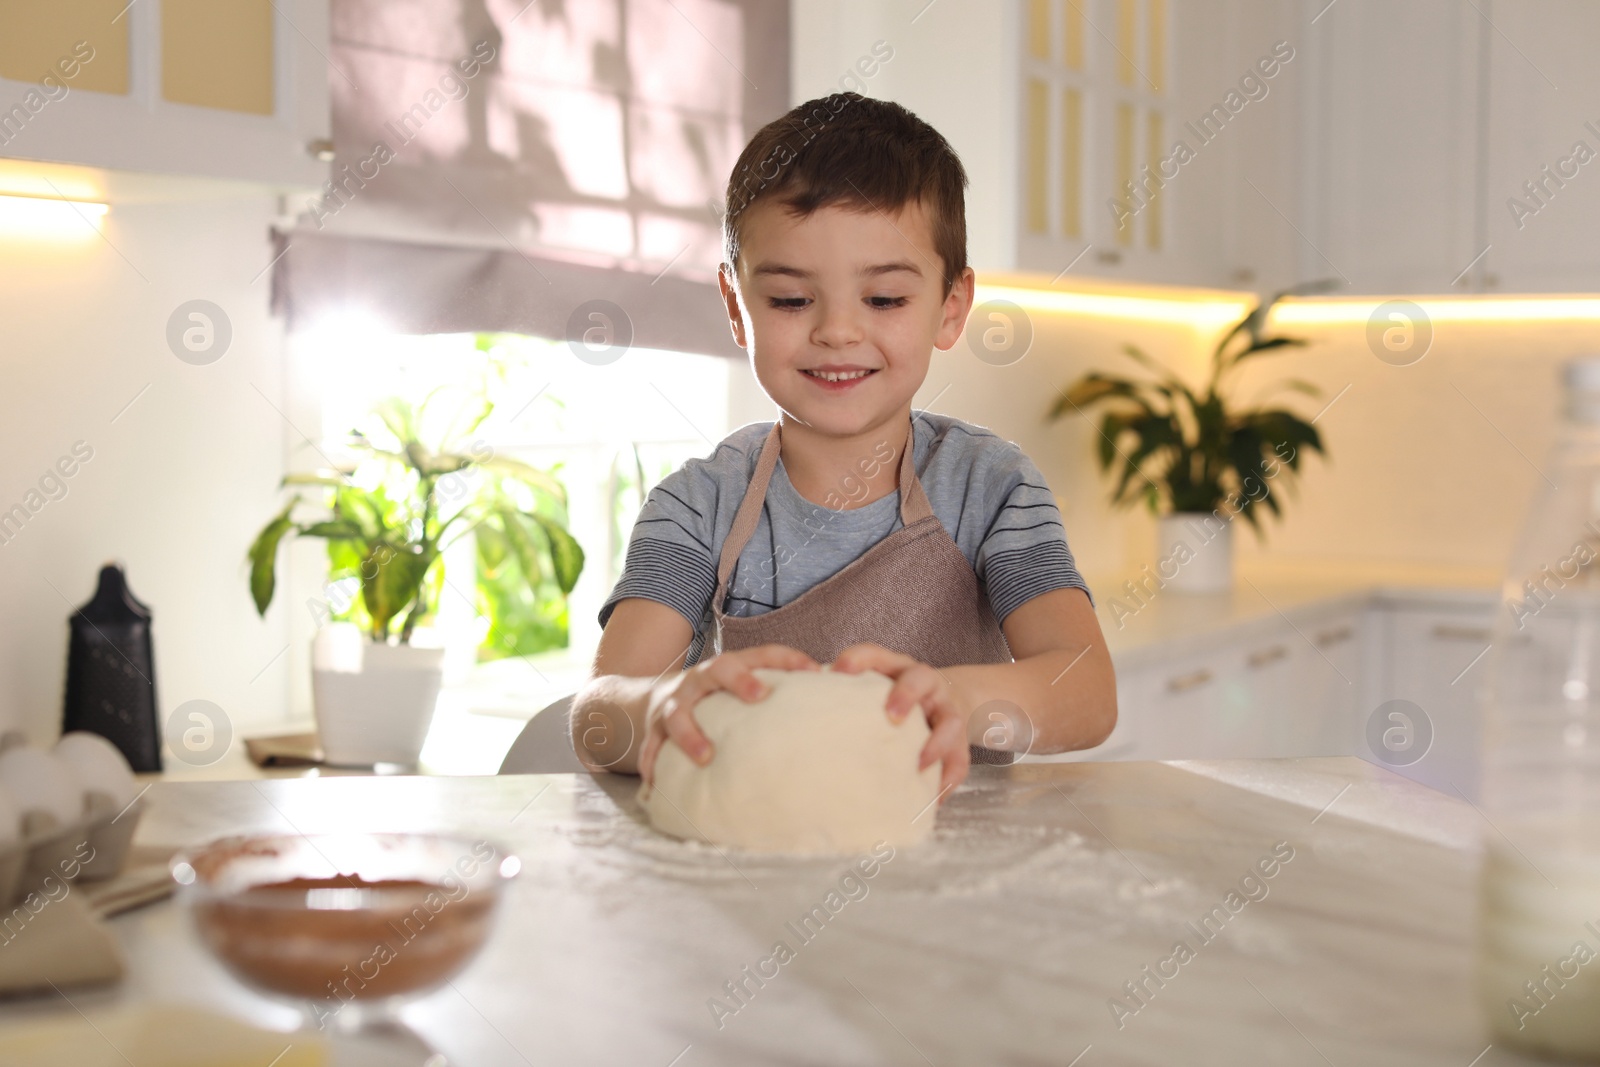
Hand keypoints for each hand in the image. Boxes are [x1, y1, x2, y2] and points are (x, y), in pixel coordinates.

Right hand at [638, 644, 819, 783]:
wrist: (656, 698)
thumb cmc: (717, 698)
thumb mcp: (744, 686)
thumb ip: (780, 693)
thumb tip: (839, 703)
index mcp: (730, 667)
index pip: (763, 654)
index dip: (788, 659)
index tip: (814, 672)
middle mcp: (701, 680)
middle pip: (719, 669)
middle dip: (739, 680)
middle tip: (760, 698)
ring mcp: (675, 702)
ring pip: (678, 712)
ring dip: (691, 734)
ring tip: (707, 757)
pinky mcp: (652, 728)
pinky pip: (649, 746)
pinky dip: (650, 764)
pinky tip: (656, 789)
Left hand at [830, 643, 972, 799]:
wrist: (949, 699)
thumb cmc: (893, 699)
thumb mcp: (873, 690)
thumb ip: (845, 700)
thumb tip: (794, 727)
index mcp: (894, 668)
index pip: (875, 655)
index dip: (858, 660)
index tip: (839, 672)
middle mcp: (924, 683)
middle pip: (919, 679)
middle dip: (906, 696)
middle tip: (892, 716)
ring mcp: (945, 709)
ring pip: (950, 721)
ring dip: (936, 742)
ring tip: (919, 764)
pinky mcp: (961, 739)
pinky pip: (960, 760)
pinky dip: (948, 779)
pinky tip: (934, 799)